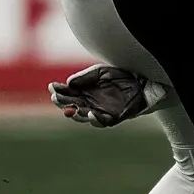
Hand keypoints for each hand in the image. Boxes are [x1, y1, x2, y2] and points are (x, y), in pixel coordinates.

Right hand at [48, 64, 164, 127]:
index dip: (59, 92)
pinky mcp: (114, 117)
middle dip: (63, 103)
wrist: (142, 77)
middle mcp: (90, 104)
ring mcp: (101, 111)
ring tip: (69, 109)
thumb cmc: (120, 74)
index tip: (52, 87)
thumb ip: (85, 77)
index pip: (67, 94)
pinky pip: (103, 122)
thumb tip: (68, 84)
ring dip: (76, 114)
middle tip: (56, 98)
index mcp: (84, 92)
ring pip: (84, 117)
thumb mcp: (99, 72)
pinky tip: (90, 114)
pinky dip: (96, 120)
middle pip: (72, 107)